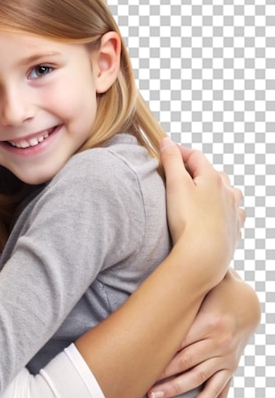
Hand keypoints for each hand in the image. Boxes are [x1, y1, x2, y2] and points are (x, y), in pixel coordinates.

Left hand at [148, 270, 260, 397]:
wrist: (246, 302)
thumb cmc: (215, 291)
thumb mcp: (203, 286)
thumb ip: (182, 283)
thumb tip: (161, 270)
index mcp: (208, 323)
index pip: (181, 345)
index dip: (164, 358)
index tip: (146, 370)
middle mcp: (219, 343)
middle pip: (189, 366)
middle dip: (168, 381)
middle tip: (149, 394)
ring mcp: (226, 358)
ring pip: (204, 381)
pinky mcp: (231, 366)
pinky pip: (223, 389)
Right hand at [160, 139, 244, 285]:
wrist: (204, 255)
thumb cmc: (188, 220)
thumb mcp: (175, 185)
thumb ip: (171, 161)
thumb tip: (167, 142)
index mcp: (213, 177)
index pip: (195, 156)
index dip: (178, 152)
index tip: (164, 152)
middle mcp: (228, 191)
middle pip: (213, 173)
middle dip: (196, 170)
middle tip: (178, 175)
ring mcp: (233, 211)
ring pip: (228, 192)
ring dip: (215, 189)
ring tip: (200, 194)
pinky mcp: (234, 229)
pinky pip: (232, 213)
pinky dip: (225, 209)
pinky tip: (217, 214)